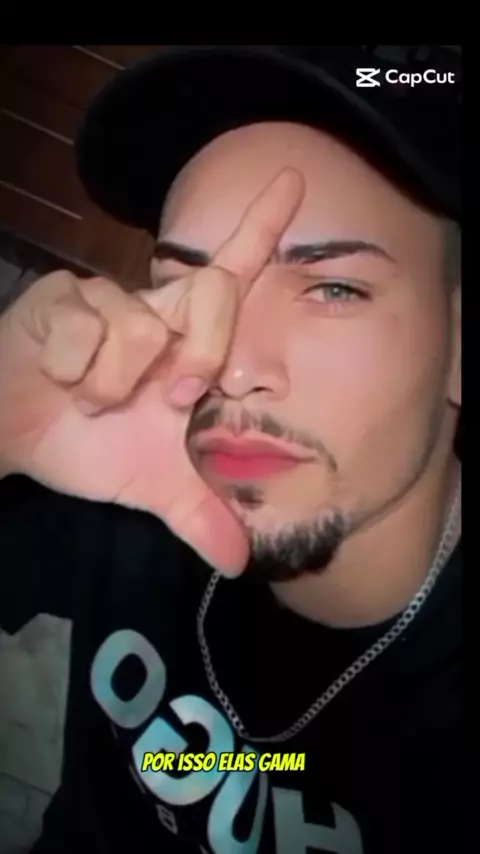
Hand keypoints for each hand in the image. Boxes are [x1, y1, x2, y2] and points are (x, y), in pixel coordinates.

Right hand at [0, 169, 303, 574]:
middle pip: (213, 294)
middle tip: (170, 399)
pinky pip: (85, 332)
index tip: (293, 176)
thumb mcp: (155, 487)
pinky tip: (59, 380)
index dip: (262, 224)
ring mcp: (107, 300)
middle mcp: (155, 310)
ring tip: (93, 401)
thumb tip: (242, 563)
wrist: (20, 441)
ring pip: (143, 328)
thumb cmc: (92, 446)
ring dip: (116, 388)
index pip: (231, 272)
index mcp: (187, 342)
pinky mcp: (61, 301)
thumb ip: (201, 514)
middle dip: (199, 358)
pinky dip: (75, 375)